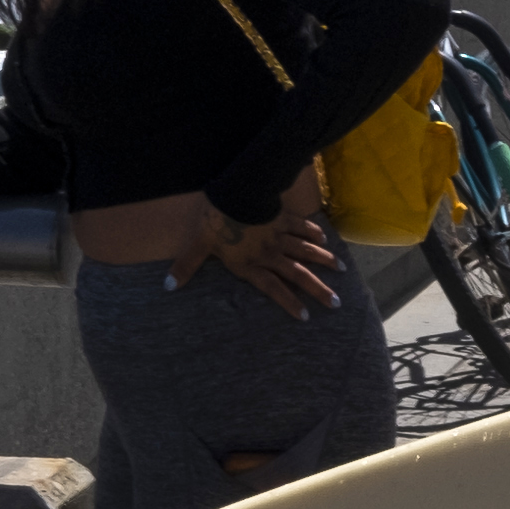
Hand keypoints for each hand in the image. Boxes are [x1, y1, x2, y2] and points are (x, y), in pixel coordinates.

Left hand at [177, 182, 343, 316]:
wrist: (237, 192)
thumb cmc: (218, 220)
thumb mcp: (199, 244)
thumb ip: (187, 265)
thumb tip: (169, 286)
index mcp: (251, 264)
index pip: (274, 288)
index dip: (289, 303)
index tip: (306, 316)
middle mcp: (270, 254)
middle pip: (298, 274)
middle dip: (318, 289)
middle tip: (337, 302)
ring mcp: (280, 235)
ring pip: (307, 251)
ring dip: (324, 261)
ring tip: (341, 271)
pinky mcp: (284, 218)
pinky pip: (302, 228)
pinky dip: (314, 234)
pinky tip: (325, 239)